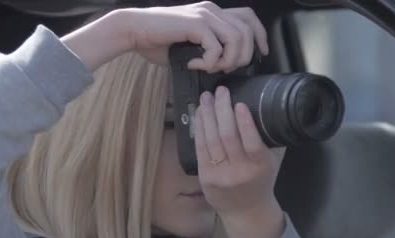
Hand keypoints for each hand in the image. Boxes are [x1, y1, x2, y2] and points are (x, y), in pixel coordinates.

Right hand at [61, 2, 268, 72]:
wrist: (134, 31)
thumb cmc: (158, 42)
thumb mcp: (190, 46)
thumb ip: (208, 51)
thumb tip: (224, 68)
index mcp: (213, 13)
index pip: (248, 18)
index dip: (260, 36)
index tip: (261, 54)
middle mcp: (212, 10)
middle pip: (247, 30)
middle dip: (244, 55)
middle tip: (226, 69)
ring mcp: (204, 15)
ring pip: (236, 39)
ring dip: (227, 60)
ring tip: (210, 68)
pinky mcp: (195, 24)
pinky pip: (216, 47)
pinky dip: (209, 62)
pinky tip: (194, 64)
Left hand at [194, 86, 285, 237]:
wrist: (247, 213)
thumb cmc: (262, 182)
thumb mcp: (273, 162)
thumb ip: (270, 139)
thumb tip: (268, 107)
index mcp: (259, 167)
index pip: (252, 142)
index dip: (244, 121)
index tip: (240, 102)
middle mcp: (239, 172)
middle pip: (227, 136)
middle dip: (222, 110)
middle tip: (220, 91)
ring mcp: (220, 175)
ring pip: (211, 140)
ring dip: (207, 115)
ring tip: (207, 97)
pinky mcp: (205, 177)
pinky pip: (200, 148)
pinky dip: (199, 129)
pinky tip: (200, 115)